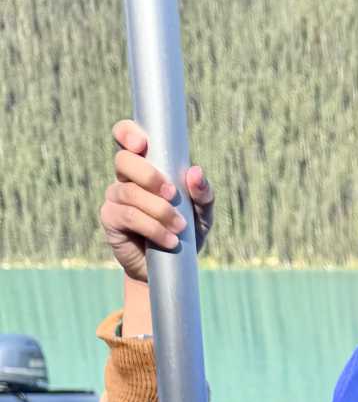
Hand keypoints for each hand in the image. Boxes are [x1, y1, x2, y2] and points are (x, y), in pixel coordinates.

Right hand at [100, 119, 214, 281]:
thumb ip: (203, 194)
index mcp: (144, 167)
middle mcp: (126, 178)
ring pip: (130, 192)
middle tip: (172, 194)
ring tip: (180, 227)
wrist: (170, 269)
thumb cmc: (185, 233)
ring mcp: (115, 198)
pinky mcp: (111, 220)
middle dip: (149, 175)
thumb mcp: (201, 215)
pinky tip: (169, 240)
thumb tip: (195, 172)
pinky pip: (128, 215)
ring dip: (159, 209)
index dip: (128, 133)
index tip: (142, 143)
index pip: (126, 138)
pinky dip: (152, 227)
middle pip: (124, 160)